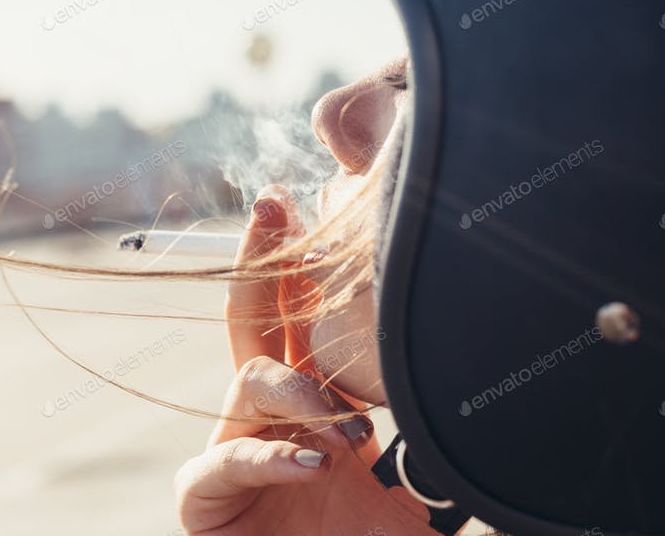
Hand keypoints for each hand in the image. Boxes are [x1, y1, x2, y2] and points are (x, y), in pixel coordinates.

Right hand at [175, 185, 435, 534]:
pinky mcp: (205, 497)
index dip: (309, 267)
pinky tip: (313, 463)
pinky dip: (266, 455)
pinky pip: (220, 460)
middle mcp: (272, 411)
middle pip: (254, 316)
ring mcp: (235, 446)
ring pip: (247, 380)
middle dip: (260, 258)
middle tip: (272, 203)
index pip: (306, 319)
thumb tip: (493, 405)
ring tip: (349, 432)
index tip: (323, 208)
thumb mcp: (420, 495)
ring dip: (300, 393)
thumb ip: (441, 452)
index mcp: (316, 398)